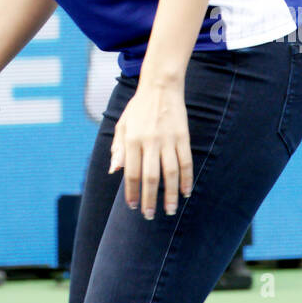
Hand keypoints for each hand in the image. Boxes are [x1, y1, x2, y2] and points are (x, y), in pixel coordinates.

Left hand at [109, 81, 192, 219]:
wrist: (160, 87)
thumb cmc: (138, 108)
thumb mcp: (122, 124)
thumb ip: (118, 148)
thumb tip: (114, 171)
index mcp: (132, 139)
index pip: (131, 173)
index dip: (131, 192)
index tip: (132, 206)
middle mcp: (150, 141)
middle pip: (150, 177)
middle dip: (150, 199)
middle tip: (150, 216)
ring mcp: (168, 139)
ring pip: (171, 173)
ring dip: (170, 194)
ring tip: (169, 210)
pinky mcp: (183, 136)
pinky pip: (186, 162)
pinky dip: (187, 179)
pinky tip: (185, 192)